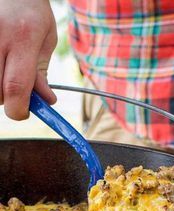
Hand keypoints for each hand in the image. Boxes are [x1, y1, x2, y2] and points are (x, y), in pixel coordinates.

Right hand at [0, 0, 57, 119]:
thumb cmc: (31, 11)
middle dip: (10, 99)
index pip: (16, 87)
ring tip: (7, 69)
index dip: (19, 109)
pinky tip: (1, 63)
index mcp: (23, 37)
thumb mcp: (46, 39)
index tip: (25, 112)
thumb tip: (45, 101)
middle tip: (18, 88)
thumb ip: (42, 72)